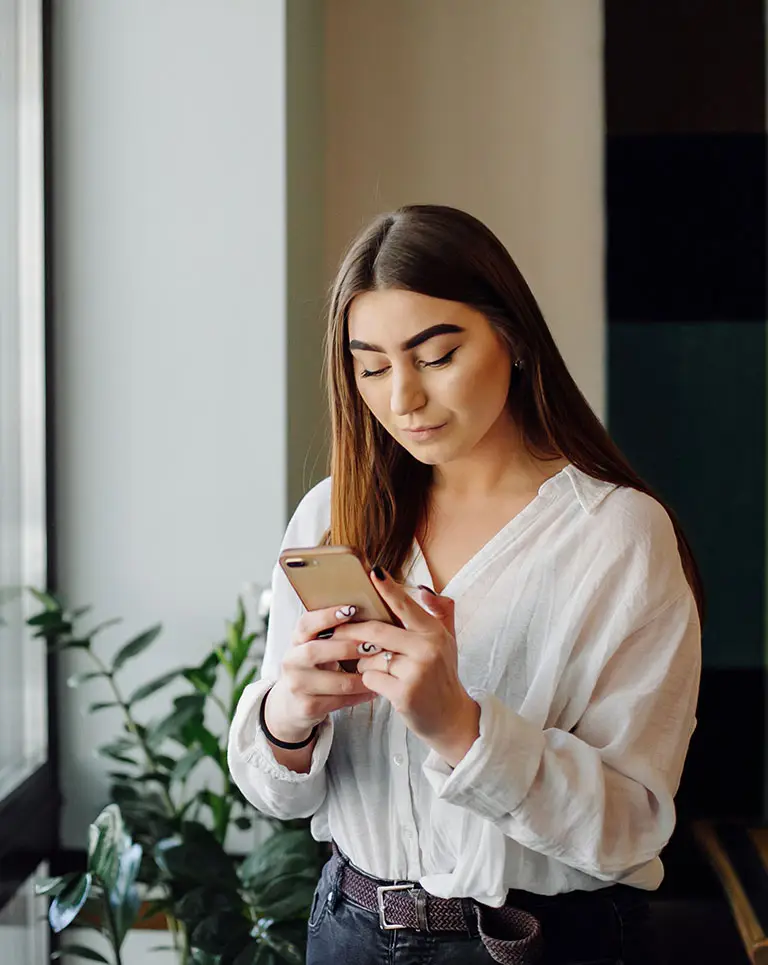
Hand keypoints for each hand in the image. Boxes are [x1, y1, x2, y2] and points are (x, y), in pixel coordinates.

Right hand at [266, 605, 375, 742]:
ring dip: (362, 677)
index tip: (352, 609)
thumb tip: (370, 613)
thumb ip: (333, 633)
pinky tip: (374, 690)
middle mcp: (292, 661)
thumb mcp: (317, 647)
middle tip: (374, 645)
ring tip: (383, 671)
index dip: (327, 615)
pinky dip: (360, 695)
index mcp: (296, 640)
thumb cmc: (315, 667)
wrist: (292, 704)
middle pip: (316, 651)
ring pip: (335, 681)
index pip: (306, 623)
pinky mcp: (307, 707)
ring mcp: (297, 685)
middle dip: (348, 647)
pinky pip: (339, 700)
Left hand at [333, 570, 479, 765]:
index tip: (373, 572)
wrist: (451, 717)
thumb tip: (424, 589)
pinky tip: (379, 683)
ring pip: (370, 657)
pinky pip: (370, 678)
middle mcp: (427, 649)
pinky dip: (369, 680)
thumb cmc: (442, 674)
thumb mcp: (448, 640)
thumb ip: (440, 611)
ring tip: (371, 666)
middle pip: (377, 632)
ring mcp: (416, 672)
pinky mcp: (404, 693)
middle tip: (336, 630)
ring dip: (362, 661)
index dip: (388, 589)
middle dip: (353, 631)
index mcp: (434, 632)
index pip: (406, 606)